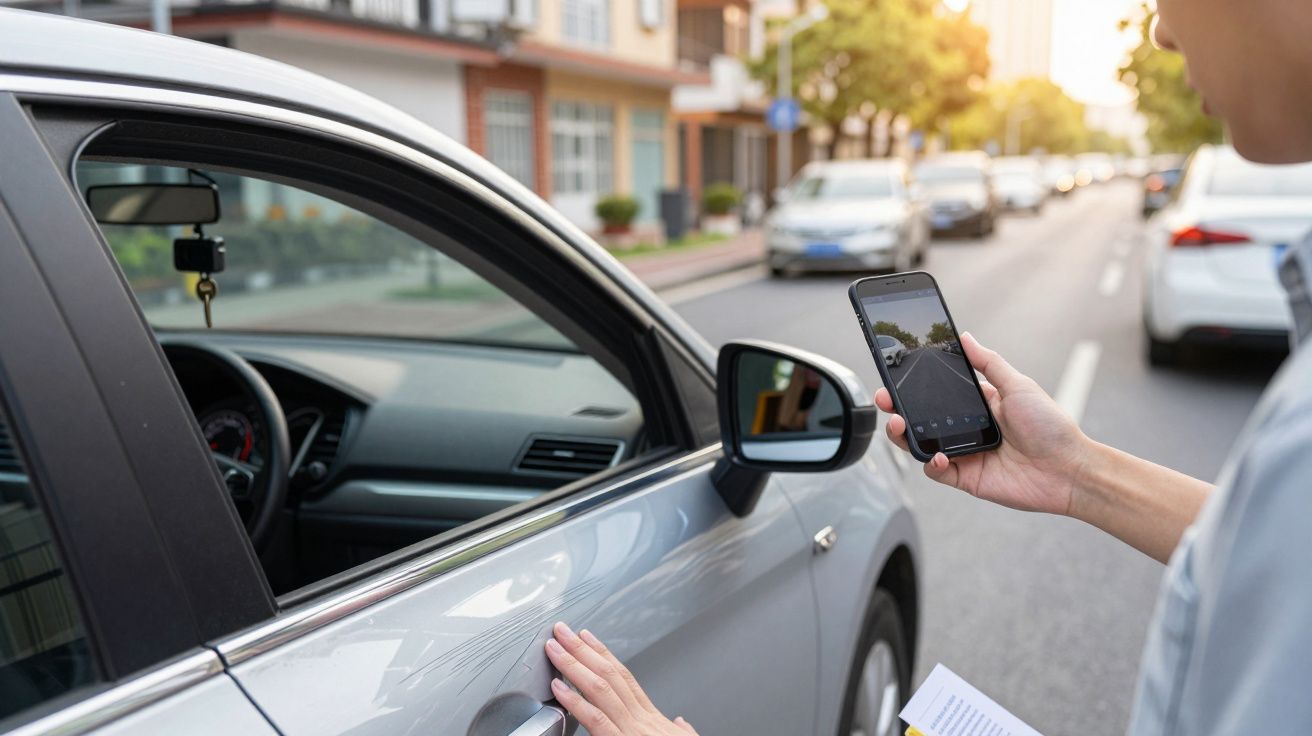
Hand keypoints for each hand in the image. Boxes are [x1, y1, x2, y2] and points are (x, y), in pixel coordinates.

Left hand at [544, 622, 697, 735]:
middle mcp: (642, 720)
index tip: (587, 637)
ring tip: (554, 648)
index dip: (604, 655)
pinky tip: (559, 687)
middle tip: (562, 630)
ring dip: (574, 665)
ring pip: (601, 689)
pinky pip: (596, 719)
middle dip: (583, 650)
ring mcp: (633, 731)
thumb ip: (681, 732)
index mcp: (653, 721)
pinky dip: (575, 701)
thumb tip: (680, 721)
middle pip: (609, 675)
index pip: (625, 678)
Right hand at [876, 332, 1092, 516]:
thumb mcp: (1018, 385)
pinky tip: (938, 456)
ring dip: (903, 435)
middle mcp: (966, 429)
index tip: (895, 375)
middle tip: (885, 399)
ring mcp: (964, 454)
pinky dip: (931, 464)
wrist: (1069, 469)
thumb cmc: (1051, 426)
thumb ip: (988, 362)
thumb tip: (965, 337)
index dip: (913, 386)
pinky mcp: (966, 479)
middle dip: (897, 408)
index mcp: (978, 405)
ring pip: (921, 445)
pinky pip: (937, 472)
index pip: (936, 393)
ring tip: (897, 424)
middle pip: (920, 419)